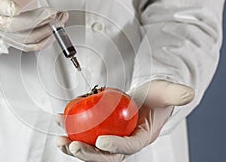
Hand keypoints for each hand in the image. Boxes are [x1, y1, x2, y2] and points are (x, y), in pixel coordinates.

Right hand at [0, 0, 68, 50]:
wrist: (5, 7)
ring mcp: (8, 35)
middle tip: (52, 13)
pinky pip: (33, 46)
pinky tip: (55, 31)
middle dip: (37, 20)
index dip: (8, 9)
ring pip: (27, 38)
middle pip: (15, 25)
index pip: (0, 7)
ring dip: (46, 30)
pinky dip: (47, 40)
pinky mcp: (18, 43)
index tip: (17, 8)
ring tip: (59, 19)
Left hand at [56, 80, 194, 161]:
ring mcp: (110, 137)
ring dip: (74, 147)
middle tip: (73, 145)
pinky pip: (85, 134)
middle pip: (106, 155)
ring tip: (60, 139)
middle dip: (88, 155)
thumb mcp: (166, 91)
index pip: (130, 145)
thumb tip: (187, 93)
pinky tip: (60, 121)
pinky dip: (71, 129)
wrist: (145, 96)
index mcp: (141, 135)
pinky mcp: (100, 130)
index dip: (116, 146)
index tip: (102, 141)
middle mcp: (124, 141)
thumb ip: (175, 93)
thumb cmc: (155, 96)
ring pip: (91, 148)